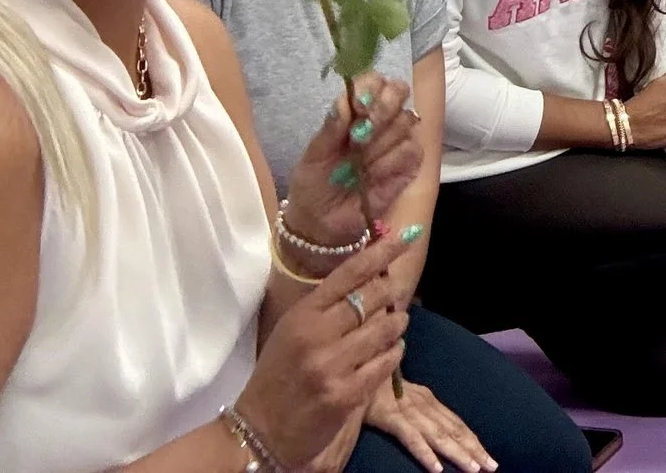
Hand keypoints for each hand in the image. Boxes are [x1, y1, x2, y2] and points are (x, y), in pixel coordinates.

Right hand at [236, 230, 412, 467]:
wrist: (259, 429)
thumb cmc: (278, 375)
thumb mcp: (292, 331)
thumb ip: (327, 307)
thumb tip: (371, 277)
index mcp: (302, 314)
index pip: (349, 273)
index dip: (381, 252)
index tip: (406, 235)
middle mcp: (316, 335)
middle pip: (373, 297)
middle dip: (392, 293)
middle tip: (396, 296)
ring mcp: (331, 366)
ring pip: (385, 330)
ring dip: (398, 325)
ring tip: (396, 325)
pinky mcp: (346, 395)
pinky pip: (386, 364)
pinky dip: (394, 354)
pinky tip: (390, 353)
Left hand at [283, 74, 421, 254]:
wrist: (320, 222)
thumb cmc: (313, 183)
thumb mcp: (313, 155)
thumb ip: (329, 128)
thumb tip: (343, 102)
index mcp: (355, 111)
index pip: (374, 81)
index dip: (369, 87)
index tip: (355, 106)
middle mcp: (380, 121)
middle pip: (399, 91)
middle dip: (382, 108)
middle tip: (360, 133)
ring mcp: (397, 142)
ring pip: (406, 121)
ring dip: (380, 143)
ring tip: (359, 163)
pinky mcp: (409, 166)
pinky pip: (411, 150)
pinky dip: (390, 163)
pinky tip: (372, 176)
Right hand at [364, 378, 497, 472]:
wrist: (352, 367)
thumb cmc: (374, 386)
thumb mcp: (402, 397)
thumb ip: (418, 412)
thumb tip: (435, 430)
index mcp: (428, 399)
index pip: (456, 423)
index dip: (473, 440)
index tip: (488, 457)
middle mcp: (423, 403)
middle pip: (453, 430)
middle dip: (473, 449)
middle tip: (492, 467)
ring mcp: (407, 410)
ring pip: (438, 435)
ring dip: (457, 453)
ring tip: (473, 469)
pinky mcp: (389, 416)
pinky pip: (410, 437)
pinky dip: (425, 453)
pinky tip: (437, 468)